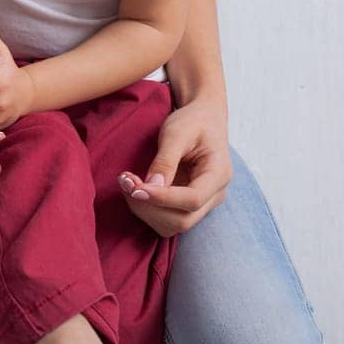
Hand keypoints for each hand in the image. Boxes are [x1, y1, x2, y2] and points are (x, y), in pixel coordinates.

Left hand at [119, 94, 232, 236]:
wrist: (202, 118)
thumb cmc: (192, 122)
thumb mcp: (177, 133)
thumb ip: (165, 160)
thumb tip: (151, 186)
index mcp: (219, 174)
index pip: (192, 199)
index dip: (161, 198)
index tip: (134, 187)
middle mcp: (215, 195)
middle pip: (182, 219)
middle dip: (148, 205)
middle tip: (124, 180)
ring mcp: (203, 203)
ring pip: (173, 225)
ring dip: (144, 210)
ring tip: (126, 182)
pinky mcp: (187, 205)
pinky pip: (166, 219)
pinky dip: (146, 208)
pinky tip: (134, 188)